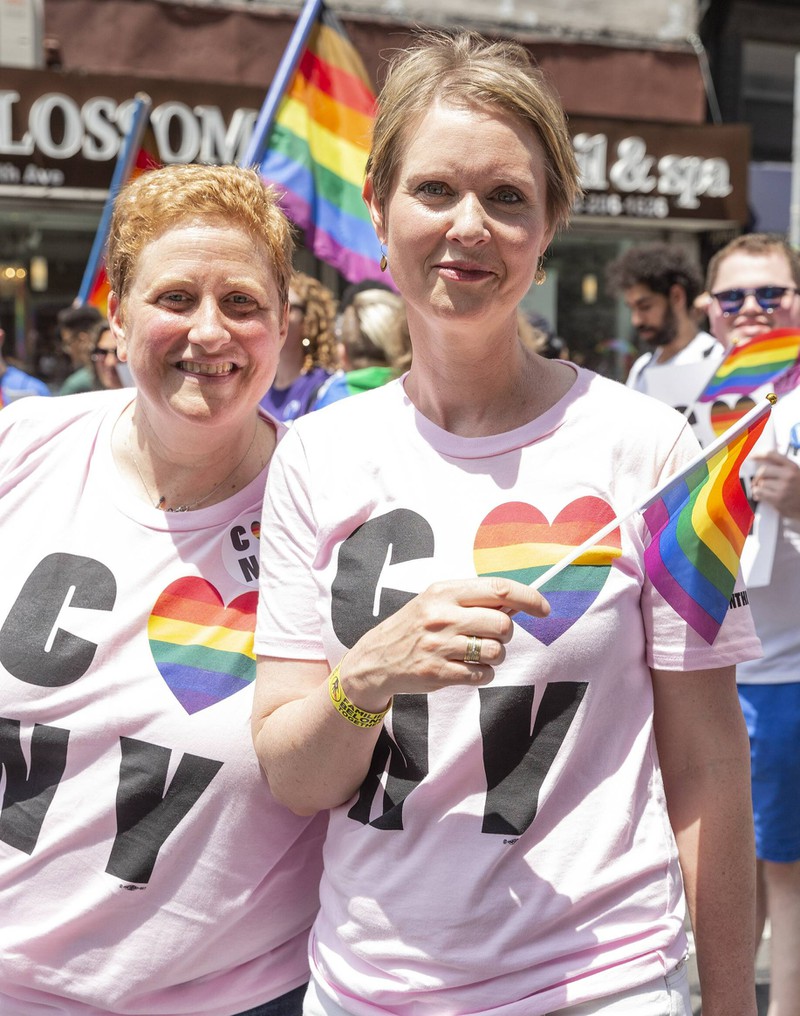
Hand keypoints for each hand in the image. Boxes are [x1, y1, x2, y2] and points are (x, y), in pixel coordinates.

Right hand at [337, 577, 549, 711]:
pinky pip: (483, 675)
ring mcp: (439, 645)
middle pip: (503, 625)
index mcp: (445, 591)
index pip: (499, 589)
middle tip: (490, 636)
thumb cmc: (416, 625)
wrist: (377, 658)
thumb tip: (518, 601)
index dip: (529, 598)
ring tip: (475, 653)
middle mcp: (442, 616)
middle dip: (505, 634)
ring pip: (496, 652)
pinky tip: (466, 668)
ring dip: (494, 656)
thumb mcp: (437, 601)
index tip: (544, 608)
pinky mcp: (439, 672)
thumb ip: (474, 599)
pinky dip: (483, 674)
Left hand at [750, 450, 799, 518]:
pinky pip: (760, 492)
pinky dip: (758, 494)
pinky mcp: (778, 499)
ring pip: (761, 483)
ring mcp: (784, 487)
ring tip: (763, 491)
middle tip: (756, 481)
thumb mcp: (796, 475)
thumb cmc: (799, 491)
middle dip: (758, 477)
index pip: (772, 455)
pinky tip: (761, 496)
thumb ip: (782, 468)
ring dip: (759, 487)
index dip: (760, 455)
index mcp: (793, 467)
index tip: (753, 457)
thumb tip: (762, 463)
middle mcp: (789, 475)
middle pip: (763, 470)